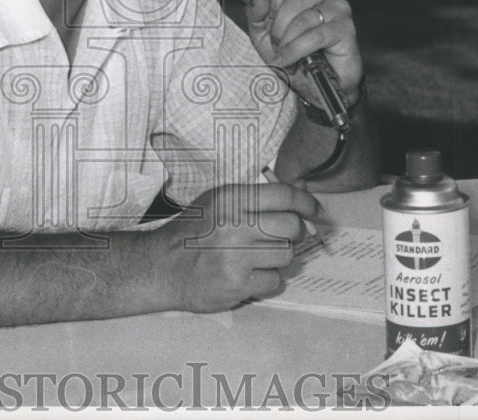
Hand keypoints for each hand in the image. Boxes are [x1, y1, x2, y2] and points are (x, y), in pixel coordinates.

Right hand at [160, 183, 320, 312]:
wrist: (162, 267)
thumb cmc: (193, 231)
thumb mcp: (218, 201)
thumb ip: (257, 197)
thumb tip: (302, 192)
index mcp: (230, 199)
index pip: (284, 196)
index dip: (306, 202)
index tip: (315, 209)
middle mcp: (234, 225)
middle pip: (292, 227)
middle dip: (294, 231)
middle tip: (282, 235)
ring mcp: (236, 258)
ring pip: (286, 255)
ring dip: (279, 256)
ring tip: (258, 255)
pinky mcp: (237, 286)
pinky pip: (274, 280)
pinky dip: (266, 278)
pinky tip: (248, 273)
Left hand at [244, 0, 362, 106]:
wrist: (315, 81)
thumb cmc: (291, 51)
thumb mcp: (262, 31)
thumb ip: (256, 11)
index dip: (273, 0)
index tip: (269, 20)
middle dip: (278, 25)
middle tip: (276, 43)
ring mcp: (339, 7)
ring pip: (303, 18)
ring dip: (287, 41)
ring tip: (283, 55)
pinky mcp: (346, 29)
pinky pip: (314, 36)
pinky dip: (296, 51)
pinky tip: (290, 61)